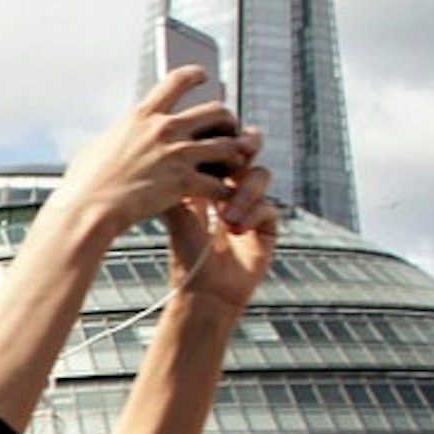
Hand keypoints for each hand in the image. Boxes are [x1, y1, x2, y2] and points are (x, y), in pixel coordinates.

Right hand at [52, 74, 261, 235]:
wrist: (85, 211)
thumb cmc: (82, 186)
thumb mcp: (96, 147)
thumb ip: (117, 136)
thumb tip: (116, 136)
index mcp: (141, 117)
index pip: (177, 81)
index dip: (195, 75)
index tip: (205, 77)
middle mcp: (164, 129)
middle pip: (217, 111)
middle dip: (228, 123)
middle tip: (226, 135)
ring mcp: (176, 155)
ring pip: (228, 145)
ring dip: (233, 158)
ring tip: (229, 168)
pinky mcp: (184, 182)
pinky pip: (220, 183)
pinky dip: (224, 190)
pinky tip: (220, 197)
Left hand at [161, 158, 282, 312]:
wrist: (204, 294)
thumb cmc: (186, 258)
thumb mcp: (177, 217)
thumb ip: (175, 186)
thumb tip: (164, 155)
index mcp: (208, 186)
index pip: (218, 154)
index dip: (219, 144)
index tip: (212, 139)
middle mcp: (232, 192)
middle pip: (246, 155)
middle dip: (246, 147)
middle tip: (244, 145)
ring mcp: (252, 206)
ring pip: (260, 176)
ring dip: (244, 191)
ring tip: (225, 216)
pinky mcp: (268, 226)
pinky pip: (269, 207)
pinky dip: (253, 214)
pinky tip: (236, 229)